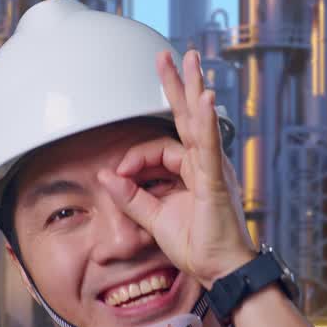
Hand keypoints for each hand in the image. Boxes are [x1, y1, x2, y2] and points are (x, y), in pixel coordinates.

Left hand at [97, 49, 255, 288]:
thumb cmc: (198, 247)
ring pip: (199, 123)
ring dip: (192, 90)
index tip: (119, 176)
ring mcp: (213, 170)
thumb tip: (105, 176)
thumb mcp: (153, 219)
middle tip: (170, 56)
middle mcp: (205, 165)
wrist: (221, 270)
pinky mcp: (216, 182)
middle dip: (177, 85)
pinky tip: (203, 99)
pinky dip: (205, 123)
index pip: (159, 148)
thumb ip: (130, 197)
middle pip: (187, 117)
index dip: (134, 157)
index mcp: (192, 172)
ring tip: (189, 61)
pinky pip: (208, 147)